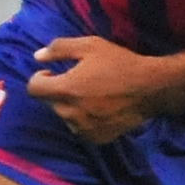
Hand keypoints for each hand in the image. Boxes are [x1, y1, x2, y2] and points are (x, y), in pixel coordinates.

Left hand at [28, 35, 158, 143]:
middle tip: (78, 81)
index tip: (52, 73)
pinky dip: (84, 119)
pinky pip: (80, 128)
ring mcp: (83, 128)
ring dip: (70, 106)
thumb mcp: (90, 46)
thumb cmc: (119, 63)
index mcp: (66, 89)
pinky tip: (100, 107)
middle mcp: (70, 113)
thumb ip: (59, 49)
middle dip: (58, 91)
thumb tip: (37, 56)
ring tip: (91, 94)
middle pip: (50, 103)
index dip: (39, 78)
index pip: (34, 89)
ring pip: (64, 116)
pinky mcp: (96, 138)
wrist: (150, 88)